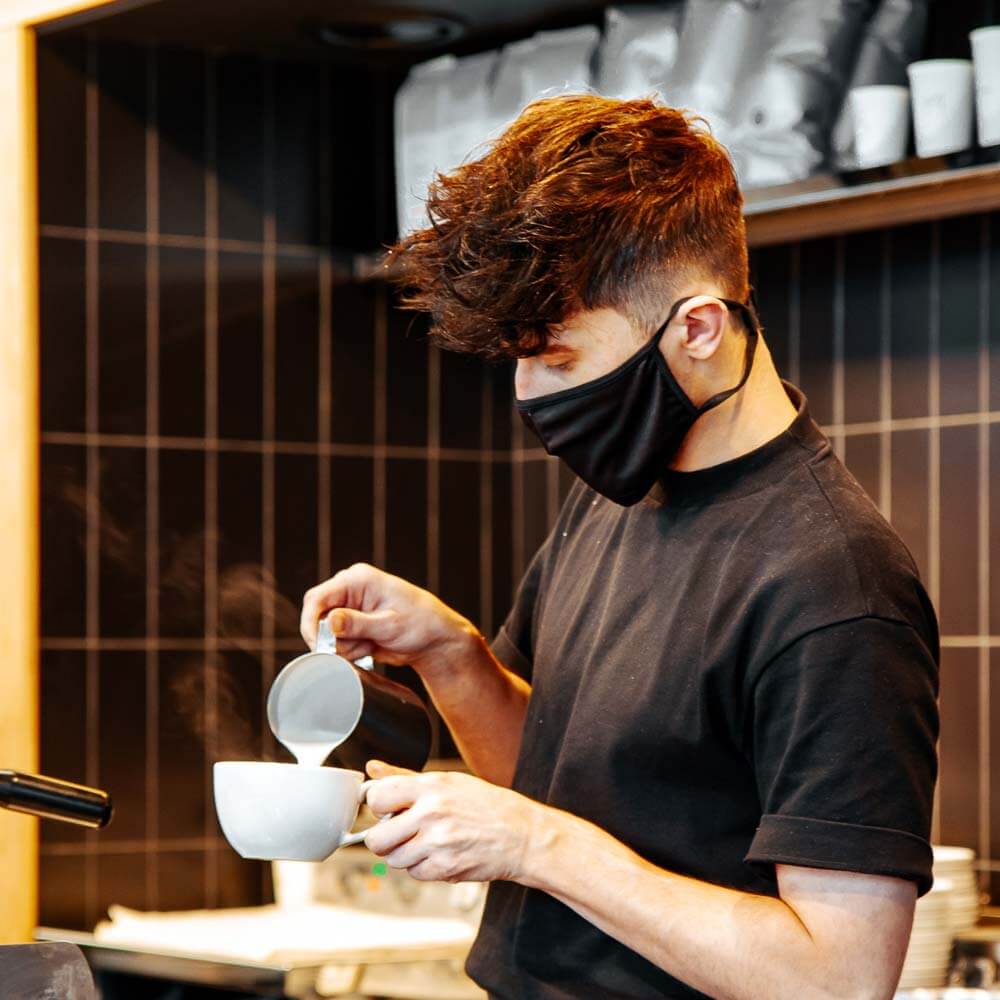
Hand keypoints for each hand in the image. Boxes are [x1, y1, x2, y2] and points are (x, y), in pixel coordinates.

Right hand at [300, 563, 481, 674]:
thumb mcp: (389, 625)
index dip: (311, 624)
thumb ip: (357, 624)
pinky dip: (351, 651)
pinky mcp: (352, 625)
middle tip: (362, 646)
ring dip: (346, 647)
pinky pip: (337, 644)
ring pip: (327, 635)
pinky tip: (371, 647)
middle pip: (318, 618)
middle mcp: (350, 591)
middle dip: (335, 640)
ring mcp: (350, 608)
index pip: (317, 598)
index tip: (318, 647)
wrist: (436, 641)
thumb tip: (328, 622)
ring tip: (373, 644)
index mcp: (358, 579)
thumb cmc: (421, 624)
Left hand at [362, 760, 543, 882]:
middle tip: (399, 833)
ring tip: (426, 842)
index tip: (386, 809)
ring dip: (405, 855)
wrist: (522, 835)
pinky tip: (441, 854)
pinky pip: (415, 874)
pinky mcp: (445, 867)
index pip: (378, 797)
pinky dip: (423, 868)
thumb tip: (373, 769)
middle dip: (383, 839)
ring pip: (394, 860)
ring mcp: (438, 842)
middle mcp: (432, 813)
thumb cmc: (487, 805)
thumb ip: (405, 777)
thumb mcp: (448, 781)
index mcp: (431, 786)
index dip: (377, 806)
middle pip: (377, 839)